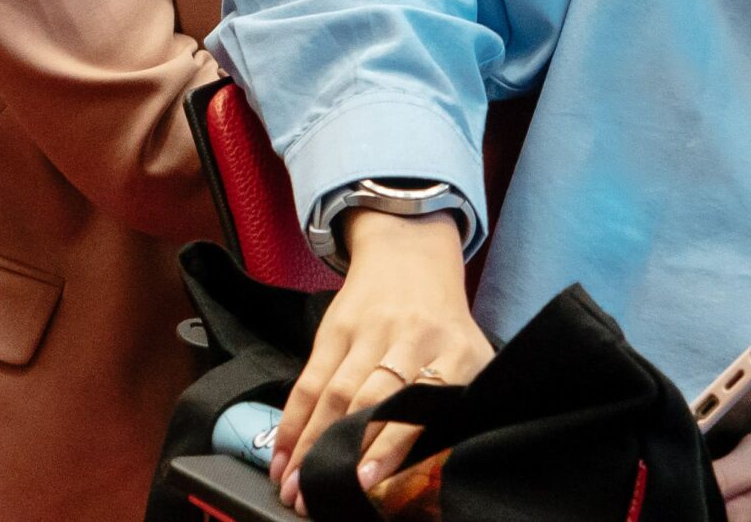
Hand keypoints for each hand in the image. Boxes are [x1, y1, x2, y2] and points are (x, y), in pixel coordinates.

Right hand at [270, 211, 493, 512]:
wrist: (411, 254)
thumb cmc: (443, 326)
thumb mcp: (469, 358)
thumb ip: (455, 406)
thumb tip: (430, 473)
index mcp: (456, 353)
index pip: (422, 401)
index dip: (392, 443)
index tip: (367, 482)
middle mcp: (413, 339)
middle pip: (370, 401)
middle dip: (341, 454)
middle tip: (319, 497)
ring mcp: (370, 332)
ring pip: (335, 396)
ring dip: (310, 446)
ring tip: (295, 488)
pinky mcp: (335, 328)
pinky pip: (309, 381)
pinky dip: (292, 423)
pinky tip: (282, 456)